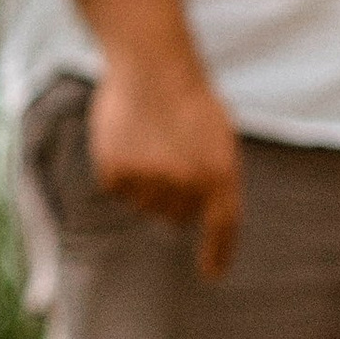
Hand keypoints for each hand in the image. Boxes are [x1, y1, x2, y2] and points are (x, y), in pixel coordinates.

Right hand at [89, 49, 243, 280]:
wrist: (153, 64)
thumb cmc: (189, 98)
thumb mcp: (218, 137)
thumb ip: (213, 177)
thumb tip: (195, 214)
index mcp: (222, 175)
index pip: (222, 227)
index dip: (217, 252)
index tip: (212, 273)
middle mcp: (188, 185)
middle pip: (176, 216)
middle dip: (174, 196)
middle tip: (170, 156)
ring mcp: (151, 180)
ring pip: (145, 205)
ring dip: (146, 183)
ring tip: (150, 140)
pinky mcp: (117, 172)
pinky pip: (118, 189)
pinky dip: (120, 170)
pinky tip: (127, 139)